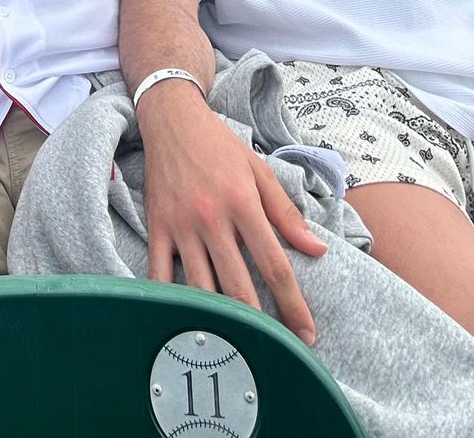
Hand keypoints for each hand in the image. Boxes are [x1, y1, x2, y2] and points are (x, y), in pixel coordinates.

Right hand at [139, 82, 325, 342]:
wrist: (171, 120)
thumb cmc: (220, 146)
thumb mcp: (259, 170)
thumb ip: (287, 212)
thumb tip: (316, 249)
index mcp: (243, 203)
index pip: (274, 265)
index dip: (292, 304)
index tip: (306, 333)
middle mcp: (212, 218)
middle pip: (239, 285)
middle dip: (262, 324)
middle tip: (278, 353)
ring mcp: (181, 226)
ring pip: (201, 287)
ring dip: (220, 321)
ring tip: (236, 347)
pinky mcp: (157, 228)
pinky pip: (161, 275)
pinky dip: (171, 301)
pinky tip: (185, 323)